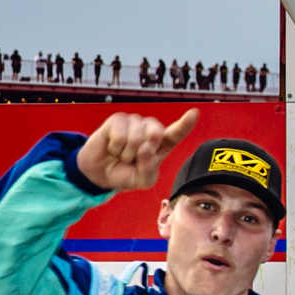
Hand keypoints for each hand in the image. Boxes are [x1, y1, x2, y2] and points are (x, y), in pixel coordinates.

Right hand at [75, 107, 201, 192]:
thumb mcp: (142, 181)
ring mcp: (134, 122)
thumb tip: (145, 149)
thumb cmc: (125, 174)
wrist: (100, 173)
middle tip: (133, 159)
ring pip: (135, 138)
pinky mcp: (118, 119)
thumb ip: (149, 170)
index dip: (185, 124)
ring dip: (126, 154)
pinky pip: (119, 136)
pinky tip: (113, 148)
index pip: (176, 133)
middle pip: (155, 136)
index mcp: (162, 143)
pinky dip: (115, 148)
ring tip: (122, 155)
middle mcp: (150, 129)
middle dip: (142, 153)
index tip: (194, 113)